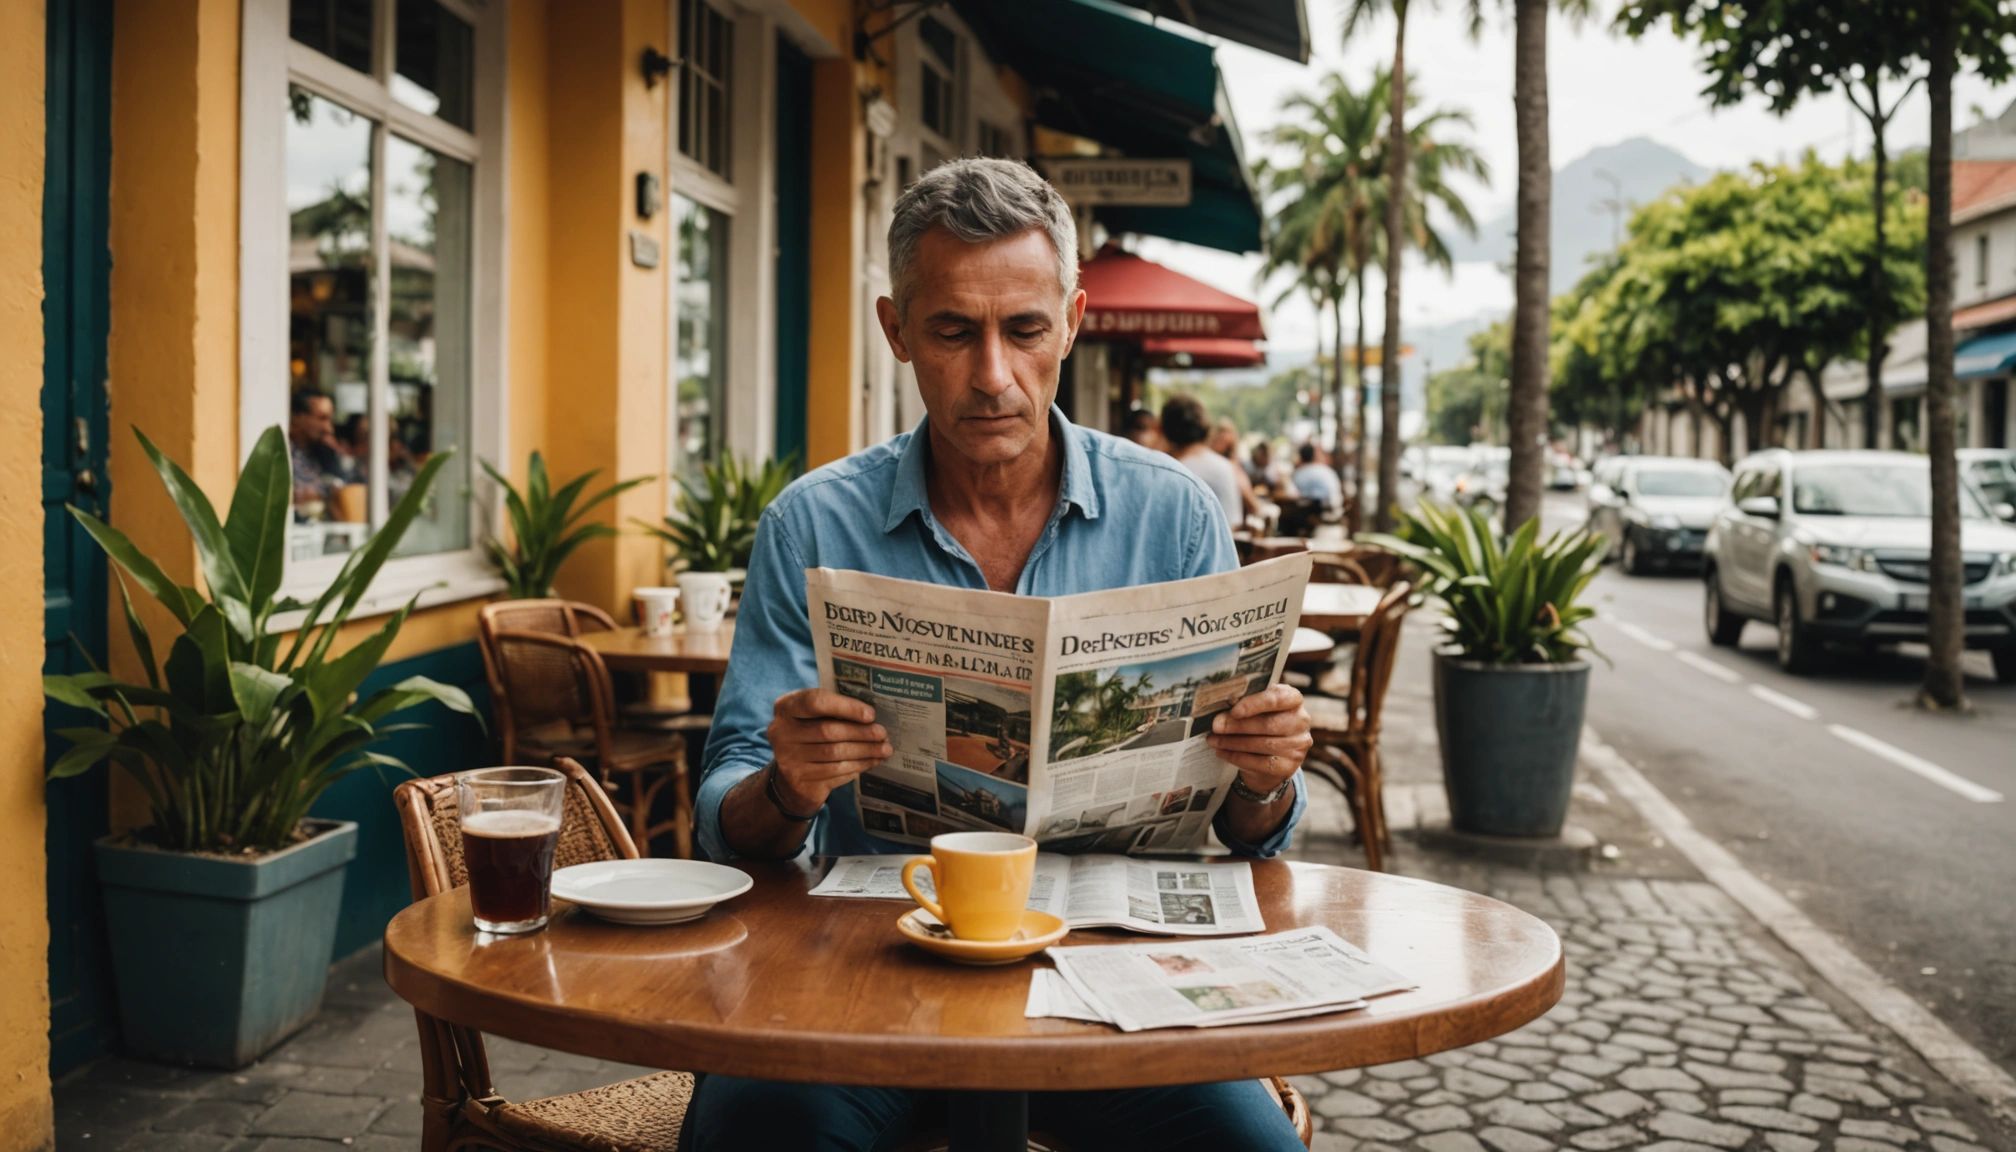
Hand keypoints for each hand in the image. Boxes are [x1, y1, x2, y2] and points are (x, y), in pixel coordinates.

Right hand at [765, 689, 892, 812]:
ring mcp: (788, 758)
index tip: (871, 714)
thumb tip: (873, 716)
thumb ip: (835, 710)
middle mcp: (780, 731)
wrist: (791, 775)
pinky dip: (857, 766)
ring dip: (864, 751)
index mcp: (786, 707)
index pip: (815, 702)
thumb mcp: (814, 717)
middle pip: (828, 730)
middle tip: (883, 734)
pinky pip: (834, 772)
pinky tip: (872, 762)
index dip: (846, 707)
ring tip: (884, 749)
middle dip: (861, 733)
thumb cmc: (811, 736)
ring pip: (834, 753)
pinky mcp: (799, 780)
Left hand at [1205, 684, 1311, 792]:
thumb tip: (1220, 715)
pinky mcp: (1289, 766)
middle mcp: (1301, 721)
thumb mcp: (1255, 708)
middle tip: (1216, 726)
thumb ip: (1243, 704)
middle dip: (1238, 726)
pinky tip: (1222, 752)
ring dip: (1233, 742)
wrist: (1269, 754)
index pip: (1279, 698)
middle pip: (1269, 724)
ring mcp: (1298, 745)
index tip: (1234, 711)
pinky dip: (1237, 757)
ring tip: (1213, 740)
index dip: (1256, 704)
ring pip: (1263, 745)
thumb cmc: (1260, 721)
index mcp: (1293, 699)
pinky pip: (1260, 763)